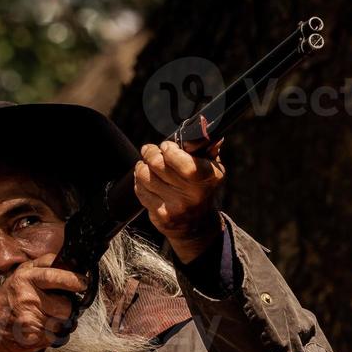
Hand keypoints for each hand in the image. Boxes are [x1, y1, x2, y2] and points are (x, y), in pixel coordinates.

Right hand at [0, 253, 88, 351]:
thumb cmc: (7, 301)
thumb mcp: (20, 275)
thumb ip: (43, 267)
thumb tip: (71, 265)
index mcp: (25, 278)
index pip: (54, 275)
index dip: (72, 280)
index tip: (83, 284)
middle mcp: (28, 297)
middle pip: (66, 305)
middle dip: (65, 308)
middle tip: (54, 307)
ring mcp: (31, 317)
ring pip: (63, 321)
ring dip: (59, 322)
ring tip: (43, 319)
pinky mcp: (34, 335)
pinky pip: (57, 335)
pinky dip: (53, 335)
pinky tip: (39, 329)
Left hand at [133, 132, 225, 263]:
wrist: (196, 225)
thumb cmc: (202, 188)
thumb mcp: (212, 168)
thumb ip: (207, 147)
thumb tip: (204, 126)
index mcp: (209, 178)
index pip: (183, 162)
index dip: (169, 150)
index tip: (167, 146)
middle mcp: (194, 195)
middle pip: (158, 165)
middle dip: (150, 152)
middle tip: (149, 150)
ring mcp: (176, 207)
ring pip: (145, 176)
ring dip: (142, 166)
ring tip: (146, 165)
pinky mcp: (161, 216)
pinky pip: (140, 191)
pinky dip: (139, 182)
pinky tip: (146, 180)